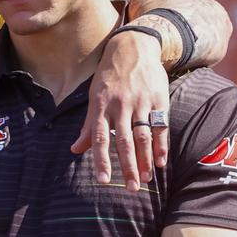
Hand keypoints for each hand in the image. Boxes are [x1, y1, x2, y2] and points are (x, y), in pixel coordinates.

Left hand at [71, 29, 169, 190]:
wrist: (133, 48)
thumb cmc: (109, 77)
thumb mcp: (94, 98)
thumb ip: (88, 126)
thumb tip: (75, 150)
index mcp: (100, 107)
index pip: (99, 138)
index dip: (101, 160)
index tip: (103, 180)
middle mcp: (120, 106)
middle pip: (124, 141)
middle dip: (127, 167)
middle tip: (131, 188)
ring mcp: (140, 102)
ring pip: (143, 136)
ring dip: (145, 160)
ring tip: (145, 179)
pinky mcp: (158, 99)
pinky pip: (160, 126)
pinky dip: (161, 145)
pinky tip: (160, 161)